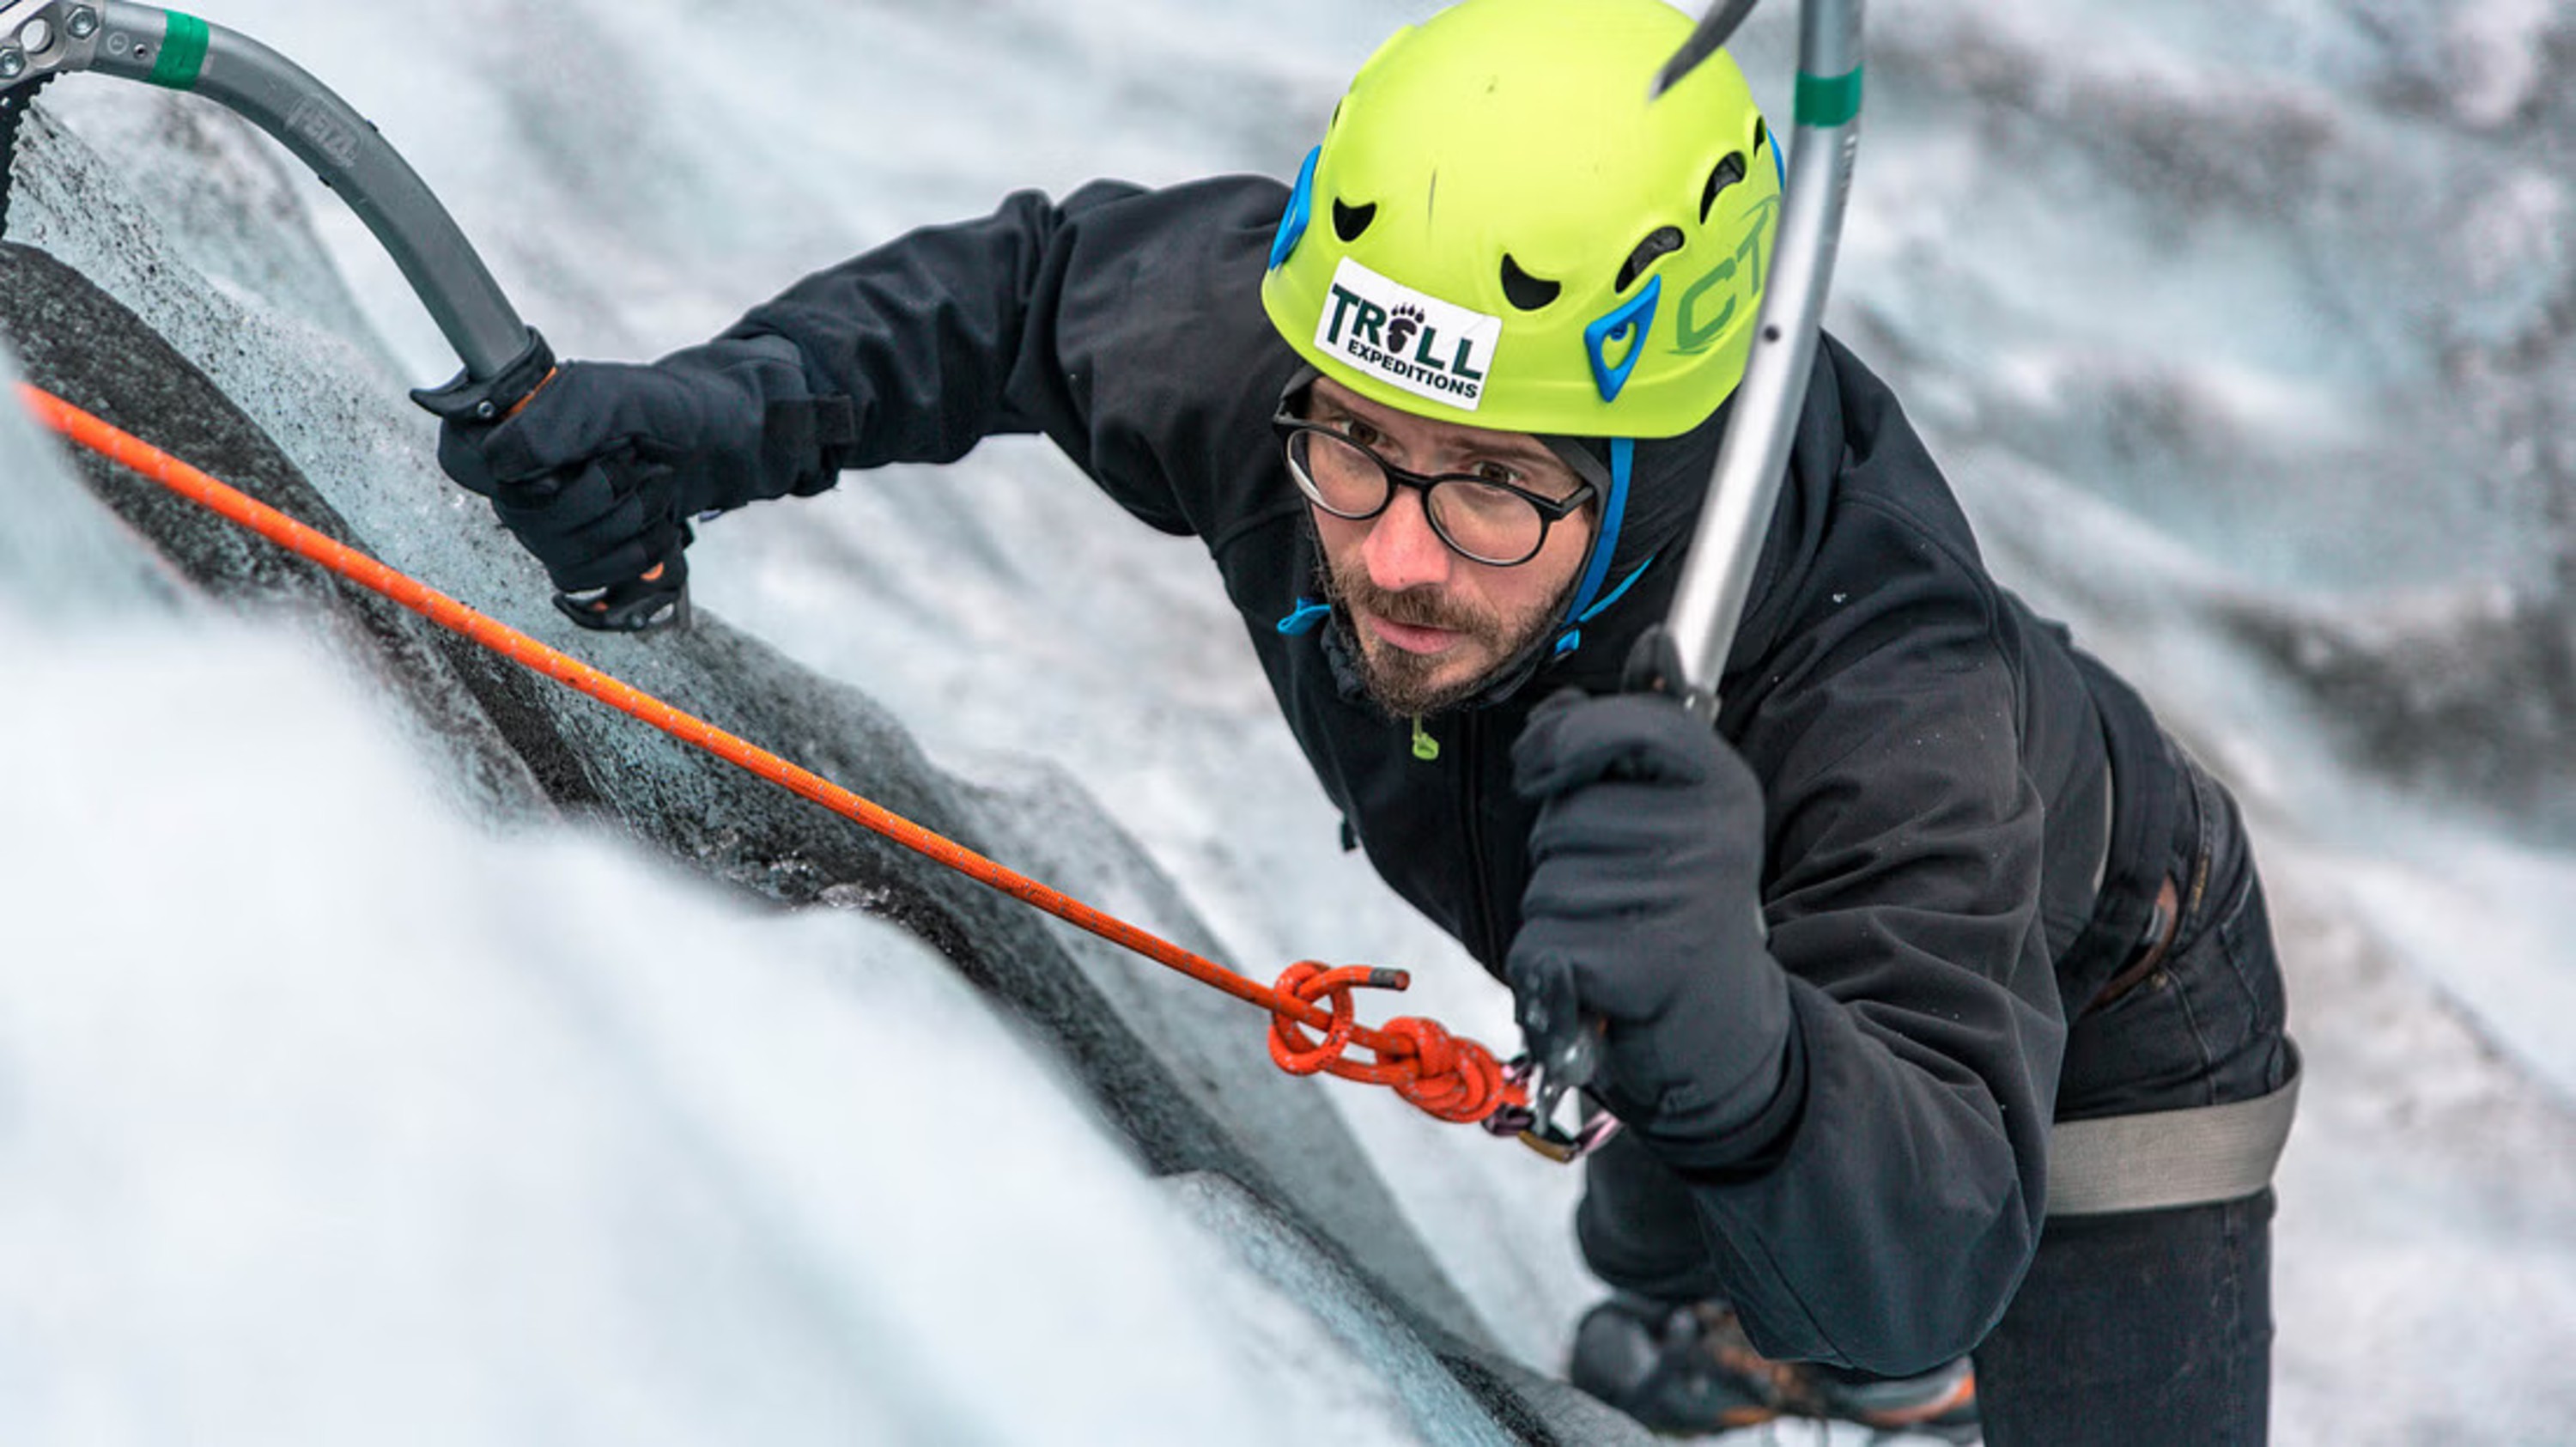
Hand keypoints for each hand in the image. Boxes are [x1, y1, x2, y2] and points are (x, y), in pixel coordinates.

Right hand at [427, 360, 744, 623]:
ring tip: (651, 484)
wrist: (716, 444)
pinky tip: (653, 521)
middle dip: (598, 493)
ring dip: (624, 520)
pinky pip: (582, 578)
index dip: (503, 465)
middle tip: (632, 460)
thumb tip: (503, 461)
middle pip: (520, 514)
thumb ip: (560, 420)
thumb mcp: (616, 397)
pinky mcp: (575, 555)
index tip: (564, 456)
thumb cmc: (663, 410)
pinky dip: (632, 553)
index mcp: (513, 424)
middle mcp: (518, 477)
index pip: (460, 456)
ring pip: (556, 551)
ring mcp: (543, 521)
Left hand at [1508, 689, 1793, 1159]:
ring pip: (1546, 884)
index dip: (1559, 743)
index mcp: (1719, 782)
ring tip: (1617, 938)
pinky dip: (1549, 974)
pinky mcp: (1652, 963)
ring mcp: (1685, 897)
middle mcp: (1712, 832)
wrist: (1723, 1035)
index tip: (1541, 771)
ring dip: (1557, 919)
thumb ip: (1635, 735)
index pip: (1622, 724)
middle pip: (1562, 817)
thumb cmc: (1674, 912)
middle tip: (1618, 896)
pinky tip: (1598, 983)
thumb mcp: (1670, 812)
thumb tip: (1656, 640)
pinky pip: (1543, 946)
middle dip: (1561, 858)